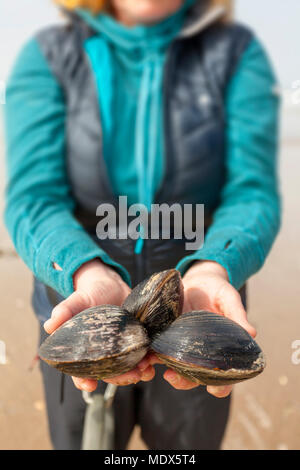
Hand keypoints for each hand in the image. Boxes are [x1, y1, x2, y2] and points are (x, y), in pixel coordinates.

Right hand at [44, 259, 155, 391]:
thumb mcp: (77, 300)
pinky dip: (149, 361)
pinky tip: (154, 360)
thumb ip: (64, 311)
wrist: (110, 285)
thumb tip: (50, 325)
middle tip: (131, 376)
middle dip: (120, 378)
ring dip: (138, 372)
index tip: (89, 385)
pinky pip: (143, 357)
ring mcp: (121, 351)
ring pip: (128, 369)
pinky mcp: (136, 342)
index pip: (80, 372)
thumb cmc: (89, 295)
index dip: (83, 381)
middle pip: (109, 375)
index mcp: (84, 351)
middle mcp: (103, 355)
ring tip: (145, 369)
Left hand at [162, 260, 256, 397]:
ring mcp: (181, 347)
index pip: (224, 376)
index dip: (221, 386)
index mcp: (220, 350)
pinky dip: (149, 354)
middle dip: (183, 381)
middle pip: (194, 377)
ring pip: (173, 367)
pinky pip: (156, 350)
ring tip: (150, 366)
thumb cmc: (217, 290)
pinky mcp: (165, 336)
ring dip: (161, 369)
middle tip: (172, 378)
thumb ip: (237, 314)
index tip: (215, 390)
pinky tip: (143, 353)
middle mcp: (200, 354)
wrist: (196, 280)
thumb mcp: (228, 298)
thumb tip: (252, 333)